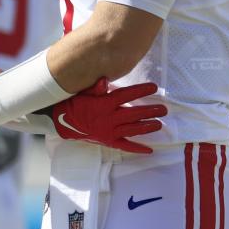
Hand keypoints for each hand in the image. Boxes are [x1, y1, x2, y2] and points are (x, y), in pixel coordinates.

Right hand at [52, 78, 166, 153]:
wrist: (64, 122)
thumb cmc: (76, 103)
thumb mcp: (83, 92)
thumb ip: (95, 87)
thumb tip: (104, 79)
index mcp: (104, 104)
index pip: (126, 95)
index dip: (141, 91)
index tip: (154, 87)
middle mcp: (109, 118)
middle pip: (134, 114)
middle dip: (150, 111)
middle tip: (164, 109)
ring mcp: (109, 131)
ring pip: (132, 130)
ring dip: (147, 127)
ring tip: (159, 124)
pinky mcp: (108, 141)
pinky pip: (125, 146)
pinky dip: (137, 148)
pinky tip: (149, 150)